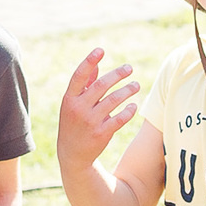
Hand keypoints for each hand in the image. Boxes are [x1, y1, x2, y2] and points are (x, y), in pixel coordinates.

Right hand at [56, 47, 140, 169]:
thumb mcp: (73, 104)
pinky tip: (133, 105)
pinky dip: (128, 111)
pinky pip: (120, 119)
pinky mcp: (102, 133)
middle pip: (101, 86)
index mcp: (70, 99)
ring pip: (113, 100)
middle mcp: (79, 108)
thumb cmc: (73, 123)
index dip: (89, 62)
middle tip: (129, 68)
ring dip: (127, 90)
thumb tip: (97, 64)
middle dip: (117, 75)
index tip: (101, 50)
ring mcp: (90, 122)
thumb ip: (85, 84)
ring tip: (136, 85)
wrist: (72, 154)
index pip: (79, 76)